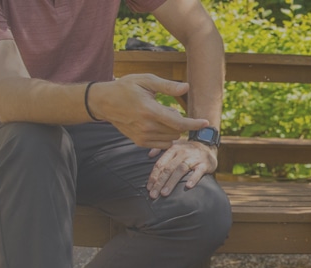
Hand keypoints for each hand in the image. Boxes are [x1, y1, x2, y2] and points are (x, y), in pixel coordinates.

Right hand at [92, 74, 208, 148]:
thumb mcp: (146, 80)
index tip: (206, 122)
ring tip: (160, 115)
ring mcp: (143, 137)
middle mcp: (147, 127)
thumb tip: (187, 87)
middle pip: (176, 131)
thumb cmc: (126, 87)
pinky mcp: (140, 143)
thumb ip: (168, 86)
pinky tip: (157, 125)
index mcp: (150, 110)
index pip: (178, 122)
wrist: (104, 102)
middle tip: (168, 109)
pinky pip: (162, 144)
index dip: (194, 123)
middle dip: (180, 122)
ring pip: (171, 139)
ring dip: (173, 130)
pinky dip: (166, 137)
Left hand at [146, 140, 217, 198]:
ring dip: (171, 182)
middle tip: (153, 194)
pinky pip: (198, 171)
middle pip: (168, 168)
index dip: (153, 176)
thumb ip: (161, 149)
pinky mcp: (205, 164)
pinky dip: (193, 178)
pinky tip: (188, 186)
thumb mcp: (175, 145)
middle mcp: (182, 152)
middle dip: (159, 182)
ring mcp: (194, 158)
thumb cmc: (188, 149)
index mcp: (173, 149)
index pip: (161, 164)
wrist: (209, 146)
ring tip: (164, 193)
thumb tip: (149, 155)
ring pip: (180, 170)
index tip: (148, 188)